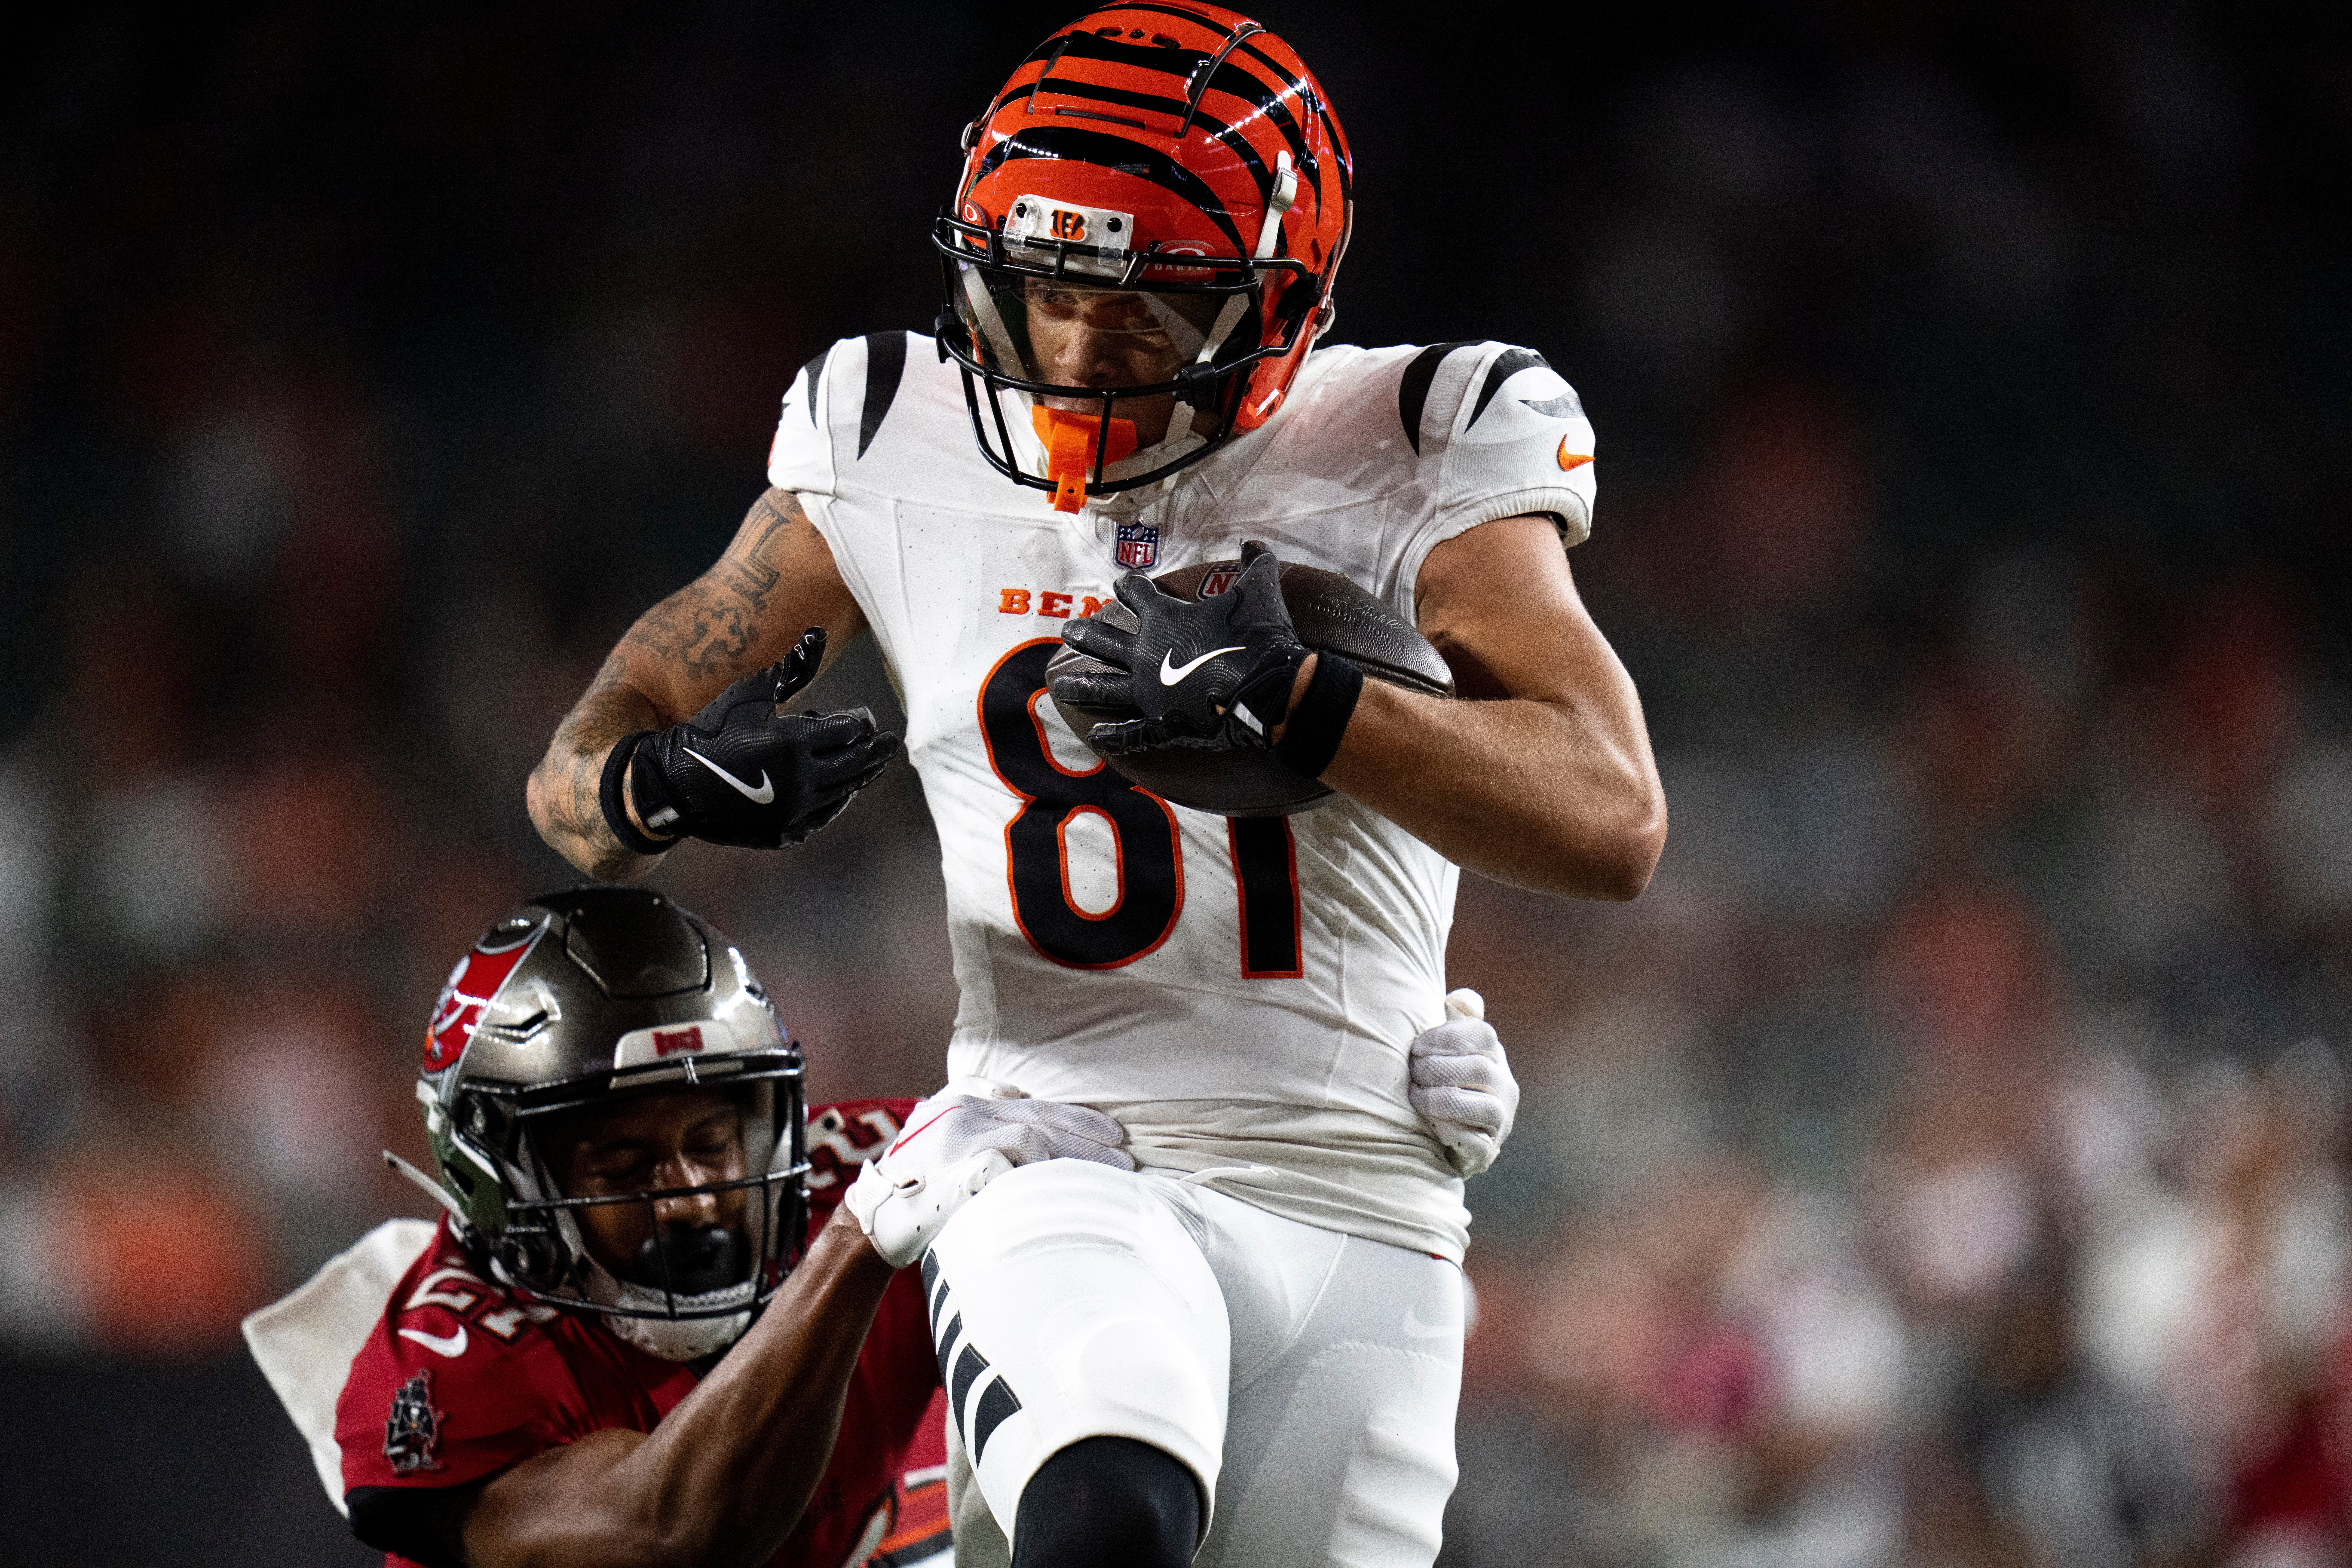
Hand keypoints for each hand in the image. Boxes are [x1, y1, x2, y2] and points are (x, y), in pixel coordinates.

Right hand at [629, 628, 898, 848]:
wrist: (672, 782)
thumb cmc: (711, 728)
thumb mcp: (749, 692)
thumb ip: (789, 668)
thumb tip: (817, 635)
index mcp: (794, 743)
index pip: (850, 730)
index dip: (862, 722)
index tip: (867, 718)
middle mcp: (799, 780)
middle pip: (855, 764)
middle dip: (876, 752)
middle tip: (890, 744)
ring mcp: (791, 811)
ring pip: (842, 793)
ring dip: (860, 778)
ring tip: (872, 766)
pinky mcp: (780, 832)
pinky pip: (821, 817)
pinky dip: (835, 802)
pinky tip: (842, 792)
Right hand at [842, 1080, 1133, 1266]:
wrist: (876, 1219)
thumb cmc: (916, 1182)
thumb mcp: (941, 1133)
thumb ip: (979, 1112)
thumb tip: (1021, 1097)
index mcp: (957, 1101)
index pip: (1028, 1103)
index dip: (1072, 1114)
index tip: (1108, 1129)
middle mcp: (960, 1114)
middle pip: (1039, 1118)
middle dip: (1085, 1134)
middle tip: (1123, 1153)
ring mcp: (961, 1141)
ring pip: (1034, 1138)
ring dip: (1075, 1157)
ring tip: (1110, 1173)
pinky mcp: (963, 1170)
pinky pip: (1016, 1169)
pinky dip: (1044, 1177)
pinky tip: (1070, 1188)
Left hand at [1054, 540, 1309, 755]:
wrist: (1269, 689)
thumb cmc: (1259, 637)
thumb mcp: (1259, 590)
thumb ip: (1255, 564)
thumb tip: (1256, 542)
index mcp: (1164, 619)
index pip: (1137, 594)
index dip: (1128, 586)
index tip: (1121, 583)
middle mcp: (1146, 654)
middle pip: (1103, 639)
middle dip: (1084, 633)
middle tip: (1069, 630)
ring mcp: (1148, 691)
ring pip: (1101, 687)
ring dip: (1079, 686)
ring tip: (1057, 685)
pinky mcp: (1160, 724)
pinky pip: (1129, 734)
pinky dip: (1112, 737)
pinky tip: (1095, 738)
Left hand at [1409, 989, 1518, 1176]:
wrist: (1450, 1138)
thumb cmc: (1442, 1083)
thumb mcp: (1447, 1049)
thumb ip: (1455, 1021)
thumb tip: (1459, 999)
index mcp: (1493, 1055)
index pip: (1482, 1033)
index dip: (1446, 1037)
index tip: (1417, 1047)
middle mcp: (1505, 1084)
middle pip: (1478, 1068)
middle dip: (1435, 1068)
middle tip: (1412, 1072)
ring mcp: (1502, 1118)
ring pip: (1482, 1106)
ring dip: (1440, 1099)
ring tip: (1416, 1096)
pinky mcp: (1490, 1148)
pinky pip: (1477, 1141)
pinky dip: (1450, 1130)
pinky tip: (1430, 1125)